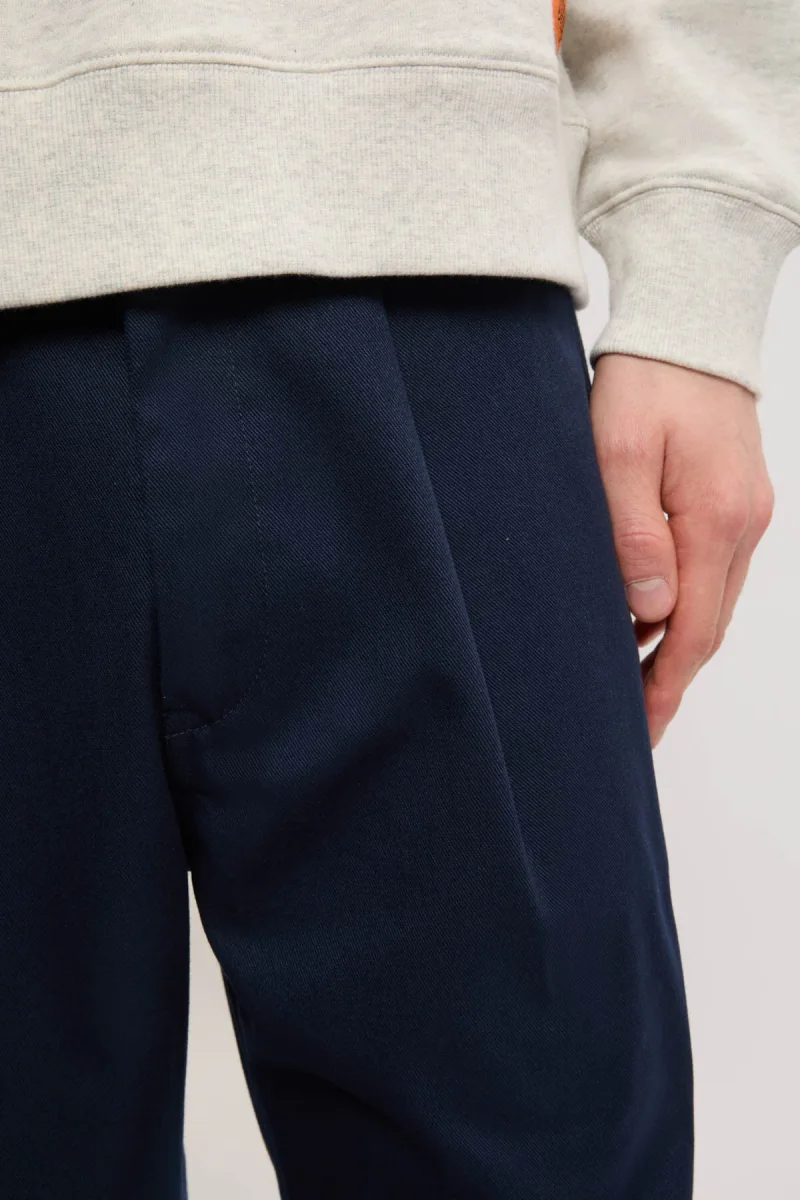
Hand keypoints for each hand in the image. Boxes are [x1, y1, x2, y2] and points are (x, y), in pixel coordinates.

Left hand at [590, 354, 773, 747]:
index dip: (666, 685)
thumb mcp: (618, 449)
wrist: (689, 323)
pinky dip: (686, 605)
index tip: (641, 728)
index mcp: (715, 519)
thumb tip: (652, 609)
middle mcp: (742, 525)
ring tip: (635, 681)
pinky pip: (713, 571)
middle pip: (709, 625)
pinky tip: (653, 619)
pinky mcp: (736, 500)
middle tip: (634, 722)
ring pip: (713, 601)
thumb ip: (632, 531)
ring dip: (677, 644)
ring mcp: (745, 513)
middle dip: (672, 678)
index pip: (693, 629)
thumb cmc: (645, 380)